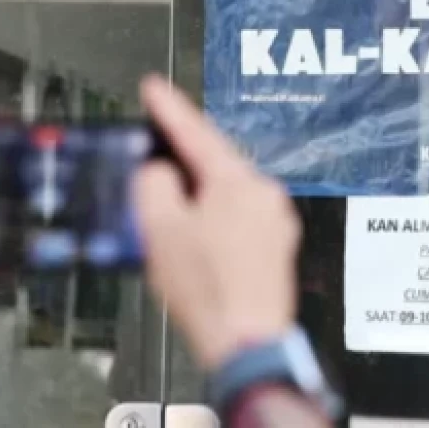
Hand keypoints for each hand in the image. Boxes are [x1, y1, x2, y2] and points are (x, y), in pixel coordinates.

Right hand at [134, 76, 300, 370]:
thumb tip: (160, 172)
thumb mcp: (161, 229)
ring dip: (196, 190)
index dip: (170, 109)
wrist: (245, 342)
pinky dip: (211, 215)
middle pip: (216, 162)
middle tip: (156, 138)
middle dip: (184, 153)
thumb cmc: (207, 289)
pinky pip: (237, 217)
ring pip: (227, 192)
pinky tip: (192, 230)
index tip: (153, 87)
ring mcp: (274, 223)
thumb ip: (154, 185)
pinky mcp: (274, 249)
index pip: (197, 134)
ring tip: (166, 193)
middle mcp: (265, 195)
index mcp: (239, 182)